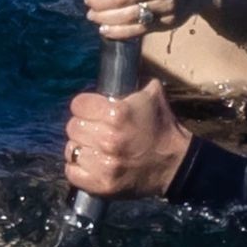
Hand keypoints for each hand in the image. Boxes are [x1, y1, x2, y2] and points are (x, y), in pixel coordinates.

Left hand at [64, 79, 192, 197]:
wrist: (175, 165)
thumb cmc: (162, 128)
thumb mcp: (153, 96)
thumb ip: (135, 81)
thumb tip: (127, 61)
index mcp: (118, 113)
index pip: (78, 105)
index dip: (84, 106)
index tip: (90, 110)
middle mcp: (108, 139)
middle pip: (72, 127)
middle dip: (83, 126)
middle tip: (94, 130)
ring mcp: (104, 164)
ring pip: (71, 149)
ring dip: (80, 148)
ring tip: (93, 148)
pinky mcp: (102, 185)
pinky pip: (72, 173)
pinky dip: (78, 169)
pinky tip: (89, 164)